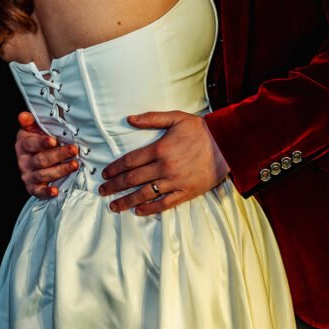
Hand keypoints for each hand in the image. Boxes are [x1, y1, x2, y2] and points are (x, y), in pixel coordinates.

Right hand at [15, 111, 78, 197]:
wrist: (32, 158)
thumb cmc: (37, 140)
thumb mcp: (33, 128)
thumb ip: (29, 121)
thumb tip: (23, 115)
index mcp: (23, 145)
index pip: (32, 144)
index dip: (42, 142)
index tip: (54, 141)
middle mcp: (24, 161)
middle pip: (41, 159)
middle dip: (59, 155)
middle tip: (74, 150)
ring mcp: (28, 175)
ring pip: (43, 174)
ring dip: (60, 170)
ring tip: (74, 165)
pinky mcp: (32, 187)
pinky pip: (38, 192)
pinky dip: (46, 192)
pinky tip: (56, 191)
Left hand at [99, 110, 229, 215]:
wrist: (227, 144)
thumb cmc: (200, 129)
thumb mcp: (175, 118)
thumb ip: (151, 118)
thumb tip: (129, 119)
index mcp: (159, 148)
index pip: (130, 161)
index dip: (114, 168)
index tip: (104, 174)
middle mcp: (164, 167)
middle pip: (133, 179)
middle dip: (115, 186)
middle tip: (102, 192)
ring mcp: (175, 181)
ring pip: (145, 194)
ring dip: (127, 201)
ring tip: (114, 206)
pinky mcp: (186, 192)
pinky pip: (164, 203)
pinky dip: (150, 208)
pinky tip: (138, 211)